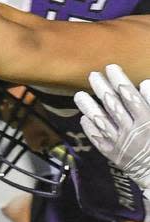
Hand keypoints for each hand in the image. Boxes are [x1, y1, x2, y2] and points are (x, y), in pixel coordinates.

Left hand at [74, 64, 149, 188]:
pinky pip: (97, 139)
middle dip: (101, 88)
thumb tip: (144, 83)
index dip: (120, 81)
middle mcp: (131, 131)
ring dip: (89, 107)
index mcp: (147, 122)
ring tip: (79, 94)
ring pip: (101, 121)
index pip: (130, 97)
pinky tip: (84, 118)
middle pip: (113, 106)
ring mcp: (119, 143)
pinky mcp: (112, 154)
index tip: (111, 68)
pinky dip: (90, 128)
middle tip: (93, 75)